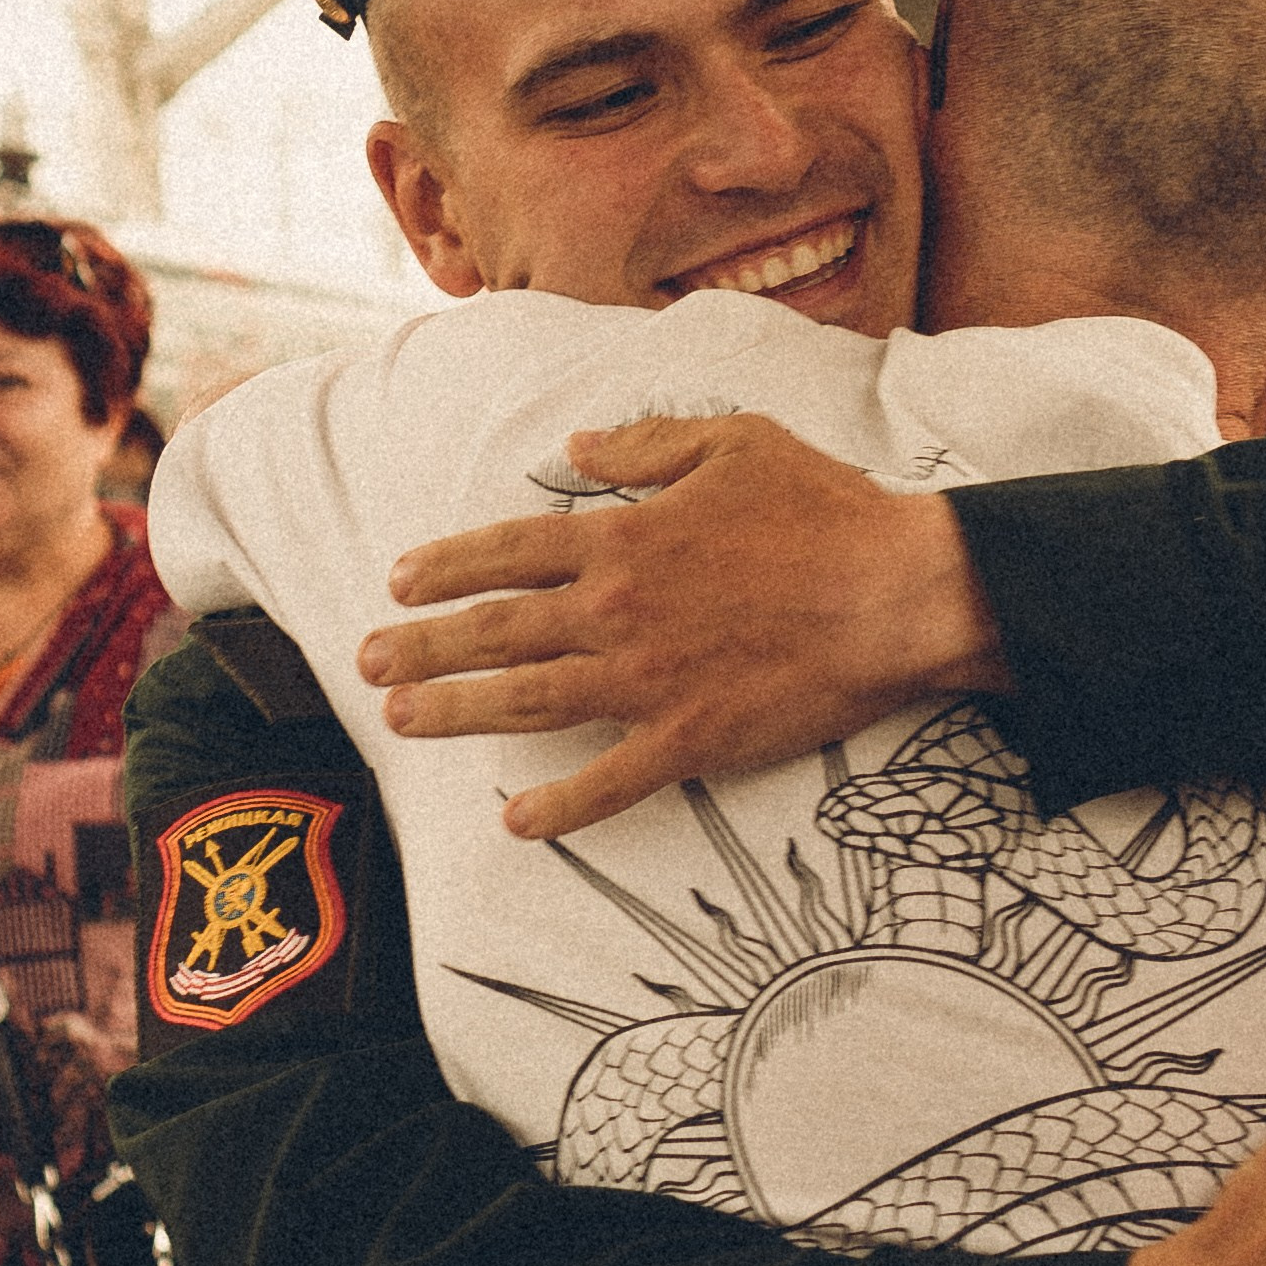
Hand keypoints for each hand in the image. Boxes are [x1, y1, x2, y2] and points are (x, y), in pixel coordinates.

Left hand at [356, 413, 1008, 837]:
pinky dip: (560, 806)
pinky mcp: (691, 738)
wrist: (900, 592)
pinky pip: (609, 780)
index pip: (509, 550)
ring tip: (402, 718)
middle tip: (366, 661)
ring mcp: (649, 679)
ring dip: (455, 711)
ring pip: (525, 701)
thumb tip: (575, 451)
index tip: (401, 581)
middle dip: (420, 645)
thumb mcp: (734, 442)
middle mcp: (618, 609)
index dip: (446, 567)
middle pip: (495, 629)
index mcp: (625, 536)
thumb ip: (645, 444)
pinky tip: (514, 822)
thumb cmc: (828, 511)